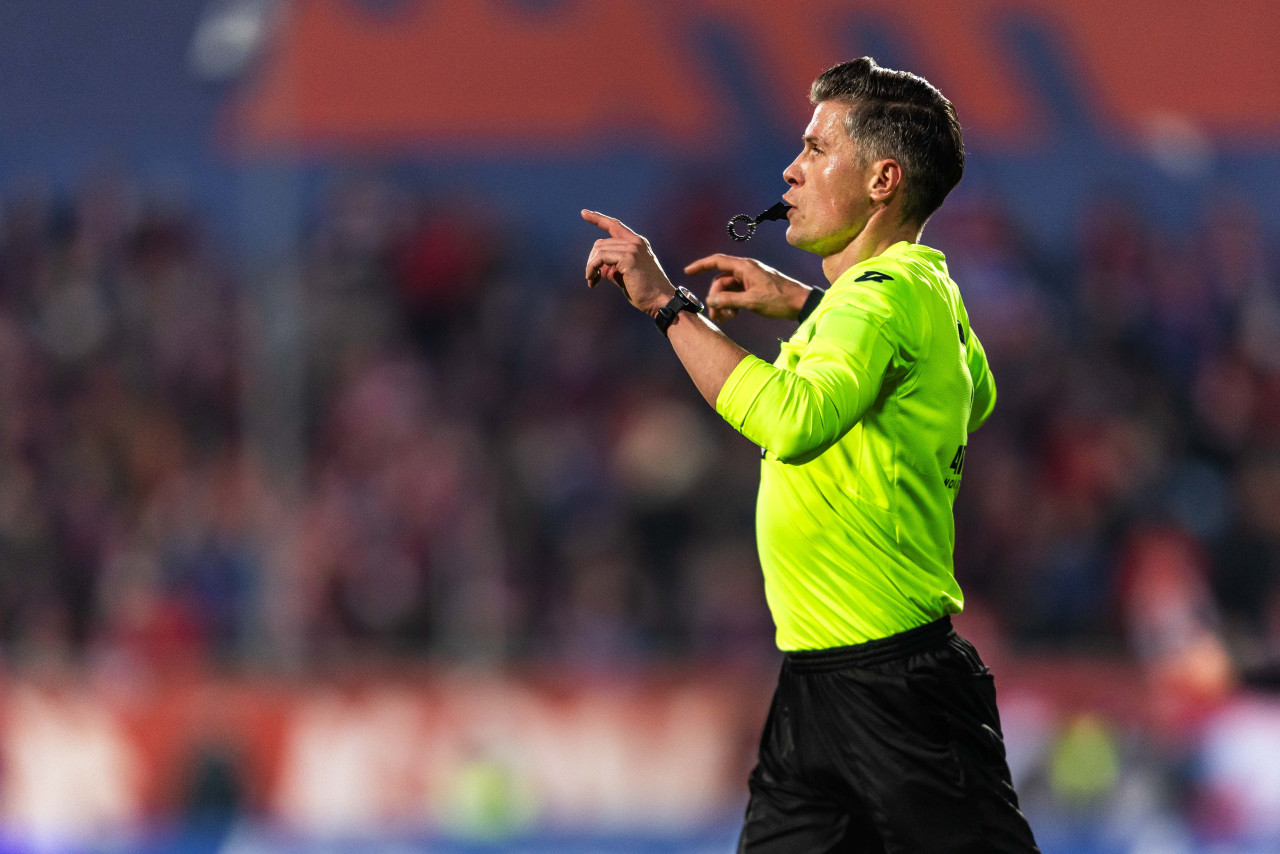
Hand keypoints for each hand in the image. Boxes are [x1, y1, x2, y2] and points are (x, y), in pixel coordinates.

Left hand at [582, 210, 675, 316]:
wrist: (660, 301)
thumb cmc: (644, 292)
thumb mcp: (624, 276)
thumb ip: (611, 269)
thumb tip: (596, 268)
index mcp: (637, 243)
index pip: (614, 225)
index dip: (598, 218)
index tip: (584, 212)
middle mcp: (636, 242)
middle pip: (601, 243)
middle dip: (592, 260)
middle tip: (590, 278)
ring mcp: (633, 248)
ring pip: (599, 249)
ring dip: (591, 266)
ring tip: (591, 280)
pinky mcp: (629, 257)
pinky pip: (601, 257)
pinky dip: (592, 267)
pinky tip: (592, 279)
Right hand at [683, 254, 812, 321]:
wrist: (800, 303)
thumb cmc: (779, 299)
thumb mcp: (752, 302)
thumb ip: (729, 300)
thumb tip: (710, 299)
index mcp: (745, 267)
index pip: (717, 261)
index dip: (700, 265)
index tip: (687, 271)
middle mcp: (746, 270)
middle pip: (721, 280)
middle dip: (715, 297)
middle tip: (716, 315)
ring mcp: (751, 279)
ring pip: (728, 289)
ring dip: (724, 303)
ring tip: (727, 318)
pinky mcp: (755, 288)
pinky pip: (737, 293)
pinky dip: (732, 303)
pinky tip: (734, 315)